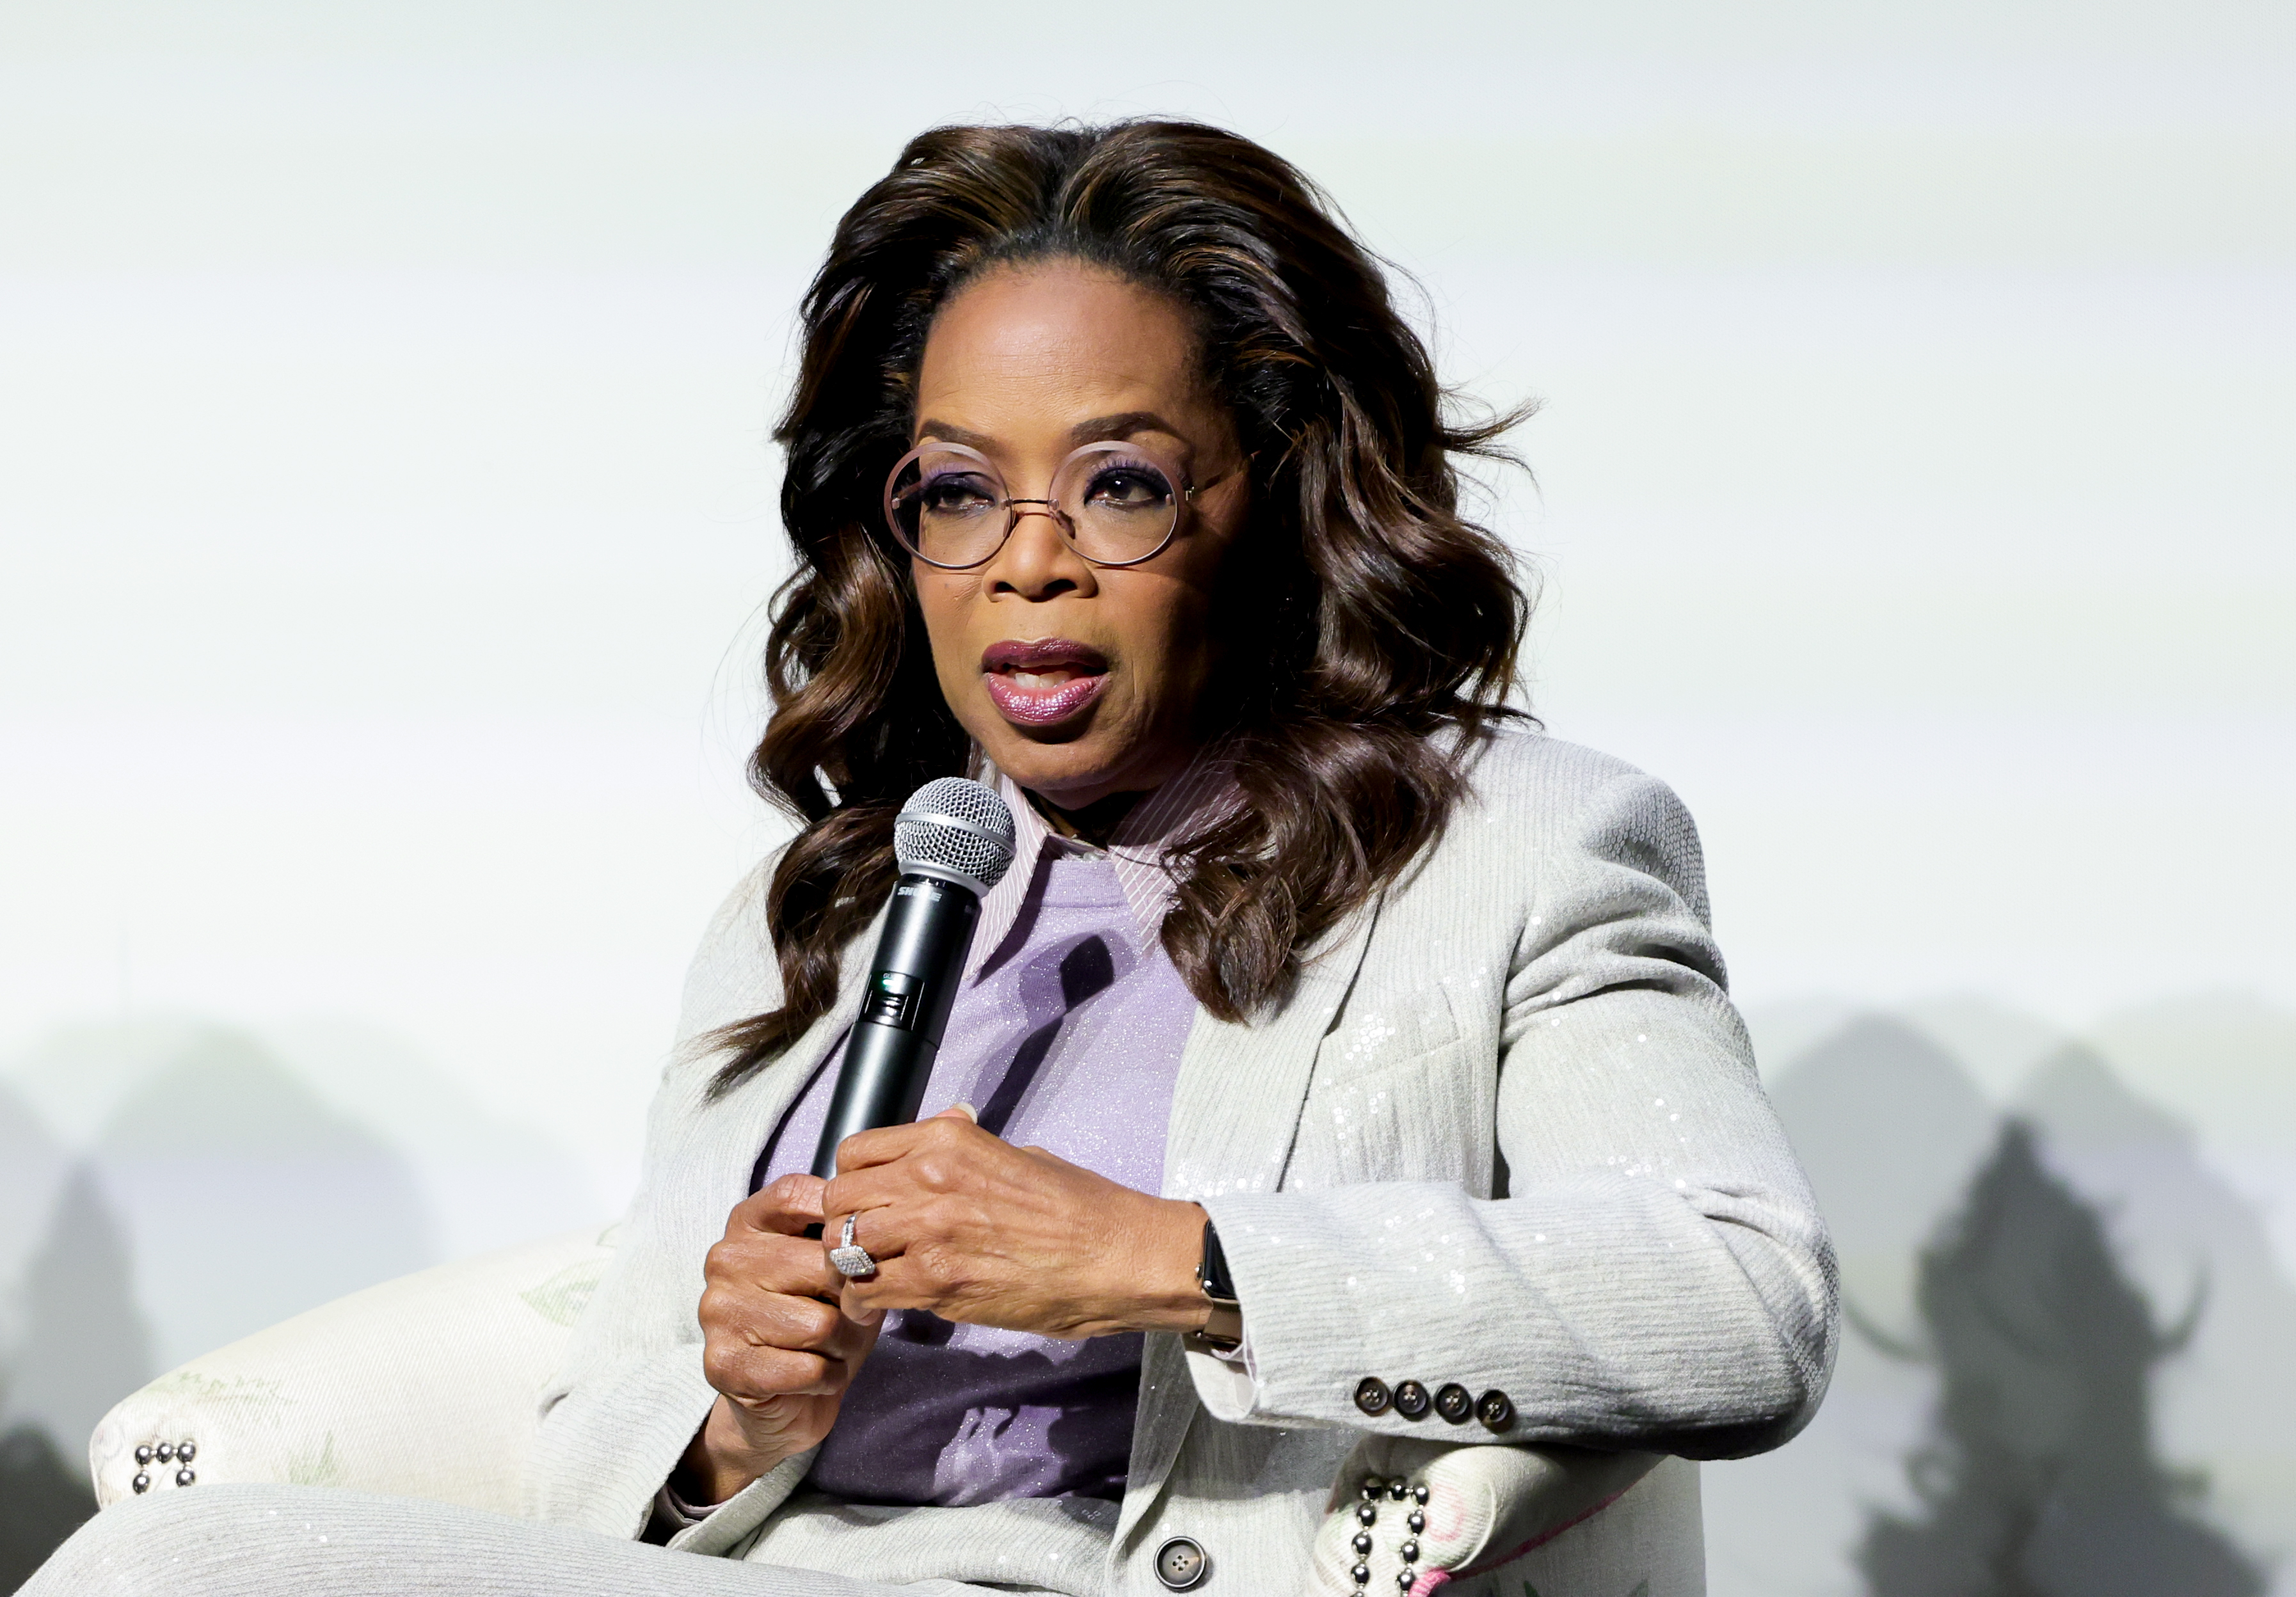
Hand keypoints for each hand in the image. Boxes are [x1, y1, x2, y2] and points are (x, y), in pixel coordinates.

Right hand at [676, 1169, 884, 1504]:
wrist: (784, 1402)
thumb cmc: (817, 1319)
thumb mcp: (835, 1269)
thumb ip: (846, 1242)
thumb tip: (878, 1229)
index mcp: (747, 1222)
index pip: (796, 1193)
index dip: (840, 1222)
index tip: (859, 1251)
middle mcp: (725, 1260)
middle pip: (821, 1266)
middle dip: (853, 1301)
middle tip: (851, 1318)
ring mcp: (717, 1312)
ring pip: (820, 1323)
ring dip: (843, 1345)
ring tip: (831, 1348)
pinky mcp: (723, 1364)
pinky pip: (808, 1369)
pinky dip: (828, 1378)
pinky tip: (816, 1376)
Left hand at [821, 1109, 1207, 1339]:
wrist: (1116, 1256)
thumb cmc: (1077, 1205)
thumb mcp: (1017, 1154)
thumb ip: (966, 1146)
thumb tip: (945, 1123)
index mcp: (946, 1141)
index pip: (853, 1152)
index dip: (851, 1180)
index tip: (863, 1199)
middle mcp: (929, 1179)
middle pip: (839, 1201)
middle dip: (841, 1223)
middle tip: (860, 1242)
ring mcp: (930, 1233)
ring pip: (844, 1246)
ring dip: (849, 1264)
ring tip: (868, 1275)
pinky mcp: (938, 1284)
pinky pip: (868, 1291)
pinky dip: (864, 1302)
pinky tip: (880, 1304)